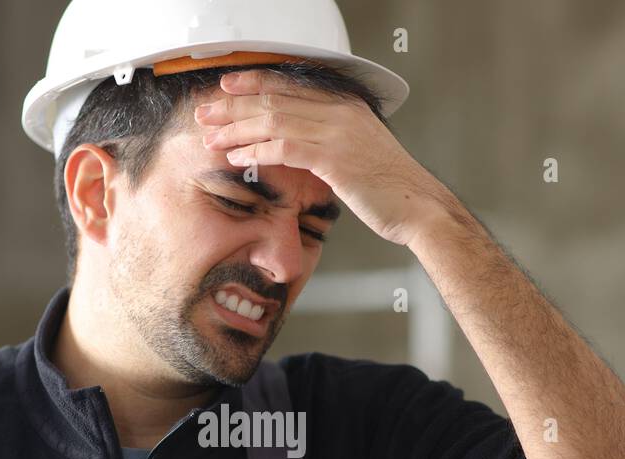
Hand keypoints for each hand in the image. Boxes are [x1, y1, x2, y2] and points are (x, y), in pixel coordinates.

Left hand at [194, 69, 450, 246]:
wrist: (418, 208)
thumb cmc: (390, 189)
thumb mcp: (360, 153)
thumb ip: (330, 142)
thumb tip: (299, 146)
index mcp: (345, 106)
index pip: (290, 86)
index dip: (253, 84)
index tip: (226, 89)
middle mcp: (340, 112)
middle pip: (276, 99)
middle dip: (234, 106)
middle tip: (205, 113)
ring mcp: (337, 133)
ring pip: (274, 120)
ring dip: (238, 129)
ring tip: (212, 137)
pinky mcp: (334, 159)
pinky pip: (285, 148)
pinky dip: (256, 152)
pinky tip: (237, 158)